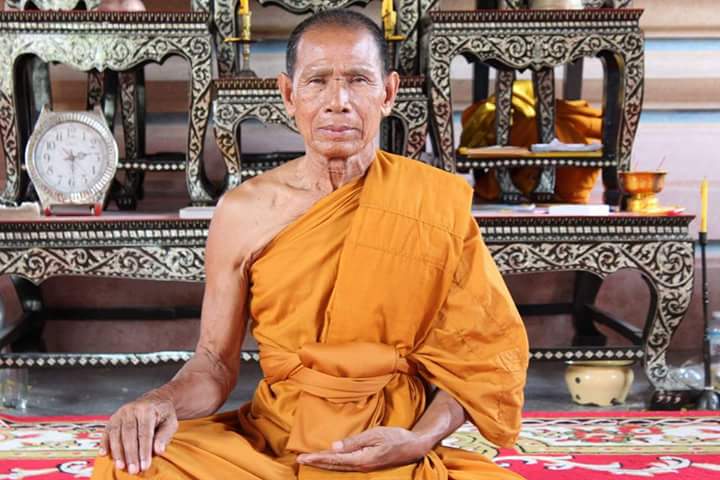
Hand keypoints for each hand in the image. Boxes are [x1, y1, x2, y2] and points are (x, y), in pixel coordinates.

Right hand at [99, 391, 177, 474]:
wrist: (154, 401)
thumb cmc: (163, 415)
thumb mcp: (170, 423)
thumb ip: (165, 436)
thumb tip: (158, 451)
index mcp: (147, 410)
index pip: (145, 433)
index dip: (144, 451)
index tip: (145, 466)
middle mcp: (132, 409)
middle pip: (129, 434)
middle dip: (131, 454)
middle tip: (133, 470)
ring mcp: (120, 413)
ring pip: (116, 434)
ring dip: (117, 452)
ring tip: (121, 466)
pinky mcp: (113, 418)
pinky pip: (107, 431)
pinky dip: (104, 443)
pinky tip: (104, 454)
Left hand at [296, 427, 428, 471]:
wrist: (414, 447)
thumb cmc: (396, 438)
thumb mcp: (375, 435)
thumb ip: (354, 442)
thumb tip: (333, 447)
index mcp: (362, 459)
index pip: (334, 459)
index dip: (318, 458)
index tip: (303, 457)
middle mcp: (361, 466)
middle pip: (334, 466)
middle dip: (317, 462)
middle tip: (299, 459)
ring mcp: (364, 467)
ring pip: (339, 467)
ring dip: (324, 464)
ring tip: (310, 460)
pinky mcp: (367, 465)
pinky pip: (346, 466)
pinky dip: (334, 464)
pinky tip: (330, 461)